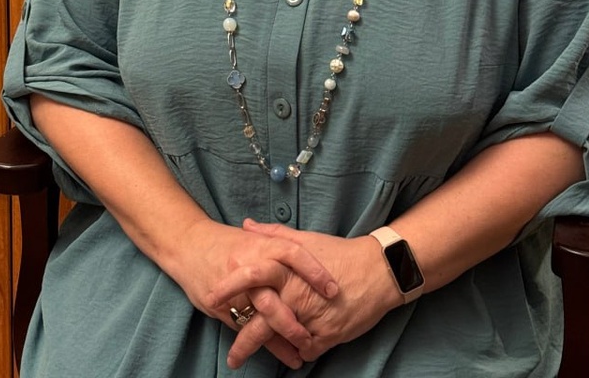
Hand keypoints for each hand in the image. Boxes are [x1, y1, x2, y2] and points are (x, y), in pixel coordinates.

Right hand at [176, 219, 338, 366]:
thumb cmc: (226, 242)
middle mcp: (247, 267)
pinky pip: (247, 330)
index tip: (332, 288)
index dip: (314, 270)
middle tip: (316, 334)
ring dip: (284, 339)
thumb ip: (277, 244)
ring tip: (304, 353)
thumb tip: (311, 253)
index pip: (292, 253)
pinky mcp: (223, 307)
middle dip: (294, 319)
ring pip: (261, 319)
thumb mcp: (254, 238)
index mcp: (259, 246)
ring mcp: (234, 289)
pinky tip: (286, 355)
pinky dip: (267, 345)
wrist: (188, 245)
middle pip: (273, 296)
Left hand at [208, 220, 399, 366]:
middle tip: (231, 355)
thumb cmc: (339, 253)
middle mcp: (295, 296)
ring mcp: (311, 318)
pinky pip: (307, 350)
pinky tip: (292, 355)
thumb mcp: (305, 240)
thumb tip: (247, 225)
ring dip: (268, 352)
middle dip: (242, 341)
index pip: (251, 277)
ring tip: (253, 362)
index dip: (228, 288)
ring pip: (282, 341)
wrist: (378, 270)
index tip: (210, 298)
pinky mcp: (329, 335)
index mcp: (286, 271)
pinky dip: (299, 353)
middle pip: (261, 322)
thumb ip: (273, 235)